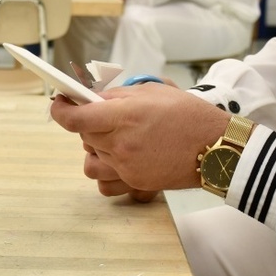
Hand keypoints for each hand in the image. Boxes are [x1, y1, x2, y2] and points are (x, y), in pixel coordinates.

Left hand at [51, 83, 230, 196]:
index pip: (74, 118)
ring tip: (113, 139)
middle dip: (87, 124)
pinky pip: (104, 182)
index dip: (60, 110)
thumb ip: (116, 96)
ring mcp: (127, 167)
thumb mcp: (151, 92)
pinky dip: (106, 172)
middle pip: (82, 136)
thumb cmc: (188, 114)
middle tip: (103, 116)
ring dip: (94, 149)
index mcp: (123, 117)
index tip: (59, 103)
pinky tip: (119, 160)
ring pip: (89, 161)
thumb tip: (91, 99)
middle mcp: (121, 145)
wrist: (217, 147)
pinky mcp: (135, 183)